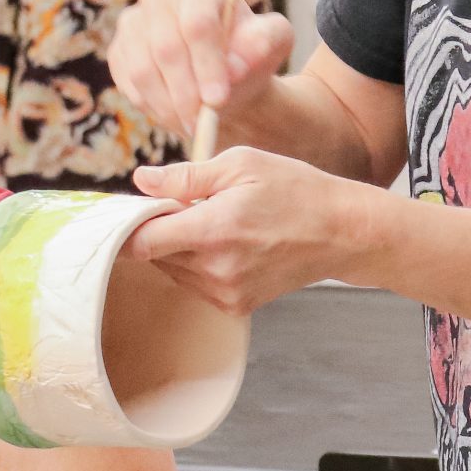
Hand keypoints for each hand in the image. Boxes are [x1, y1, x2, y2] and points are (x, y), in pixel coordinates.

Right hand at [109, 0, 292, 142]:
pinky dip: (153, 106)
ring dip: (169, 104)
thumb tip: (235, 67)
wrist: (223, 75)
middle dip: (186, 91)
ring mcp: (132, 22)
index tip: (217, 99)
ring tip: (193, 125)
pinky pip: (129, 84)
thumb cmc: (249, 54)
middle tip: (202, 122)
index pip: (196, 23)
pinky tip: (175, 115)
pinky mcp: (118, 51)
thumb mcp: (273, 43)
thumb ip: (265, 43)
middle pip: (166, 47)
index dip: (206, 64)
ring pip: (143, 70)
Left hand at [129, 146, 373, 312]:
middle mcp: (215, 269)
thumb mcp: (241, 165)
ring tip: (212, 222)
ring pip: (172, 270)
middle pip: (153, 256)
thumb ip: (185, 177)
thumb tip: (142, 180)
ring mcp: (225, 293)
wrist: (342, 233)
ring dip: (177, 247)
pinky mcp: (235, 306)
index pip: (141, 241)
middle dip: (158, 230)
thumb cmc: (295, 190)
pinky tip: (227, 244)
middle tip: (183, 206)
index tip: (132, 209)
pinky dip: (198, 264)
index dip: (128, 224)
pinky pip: (195, 284)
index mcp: (212, 231)